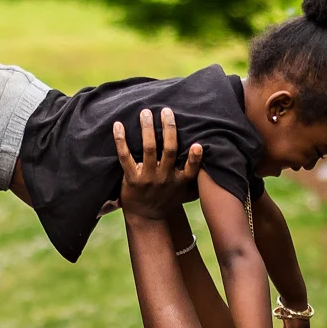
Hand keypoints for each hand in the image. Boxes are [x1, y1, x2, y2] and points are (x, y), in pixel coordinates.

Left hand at [114, 107, 203, 221]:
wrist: (147, 217)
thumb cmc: (167, 199)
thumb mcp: (185, 191)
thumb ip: (195, 176)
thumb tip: (208, 152)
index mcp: (179, 180)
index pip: (191, 169)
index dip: (195, 158)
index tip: (198, 144)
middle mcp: (165, 178)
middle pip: (168, 150)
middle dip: (168, 128)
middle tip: (166, 110)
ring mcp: (147, 178)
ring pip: (148, 149)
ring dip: (147, 129)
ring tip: (145, 113)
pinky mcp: (131, 179)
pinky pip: (125, 156)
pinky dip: (121, 140)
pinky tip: (118, 125)